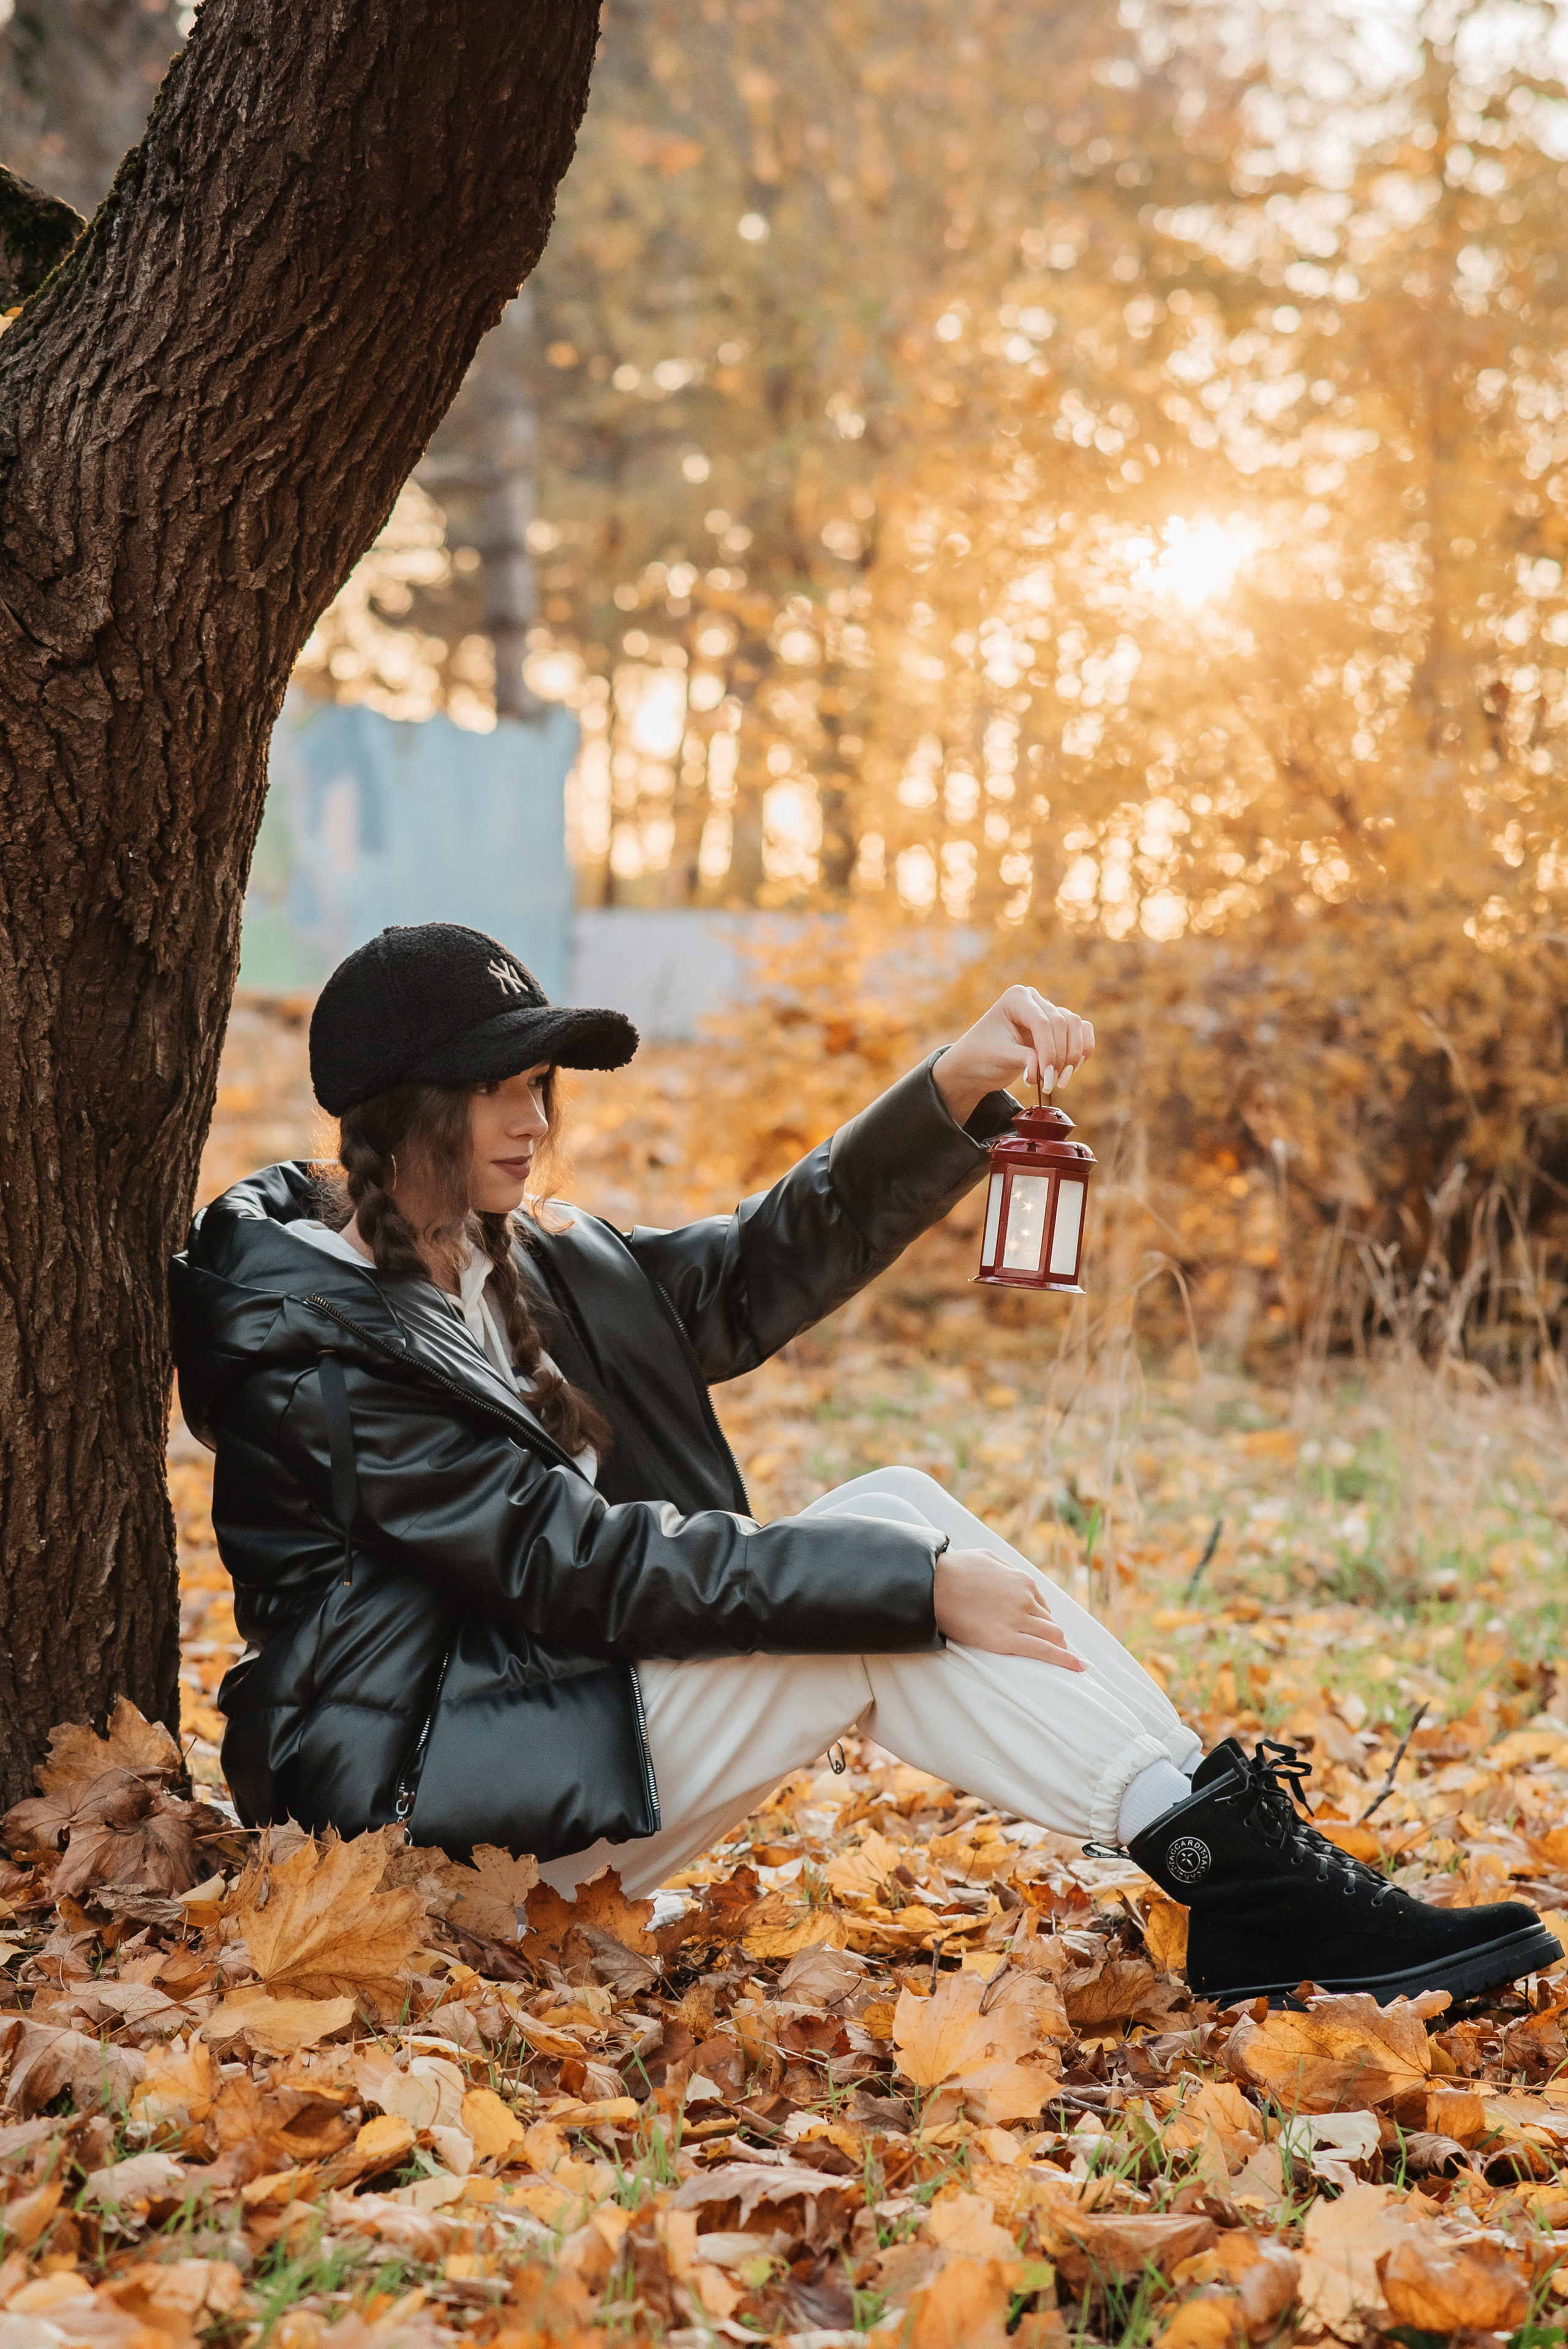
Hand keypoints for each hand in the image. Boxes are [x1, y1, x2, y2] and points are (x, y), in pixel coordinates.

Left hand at [932, 984, 1095, 1126]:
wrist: (975, 1066)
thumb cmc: (980, 1057)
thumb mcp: (999, 1057)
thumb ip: (1024, 1059)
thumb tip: (1046, 1070)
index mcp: (1016, 998)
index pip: (1043, 1022)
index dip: (1049, 1050)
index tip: (1046, 1077)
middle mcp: (1034, 1000)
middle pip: (1063, 1023)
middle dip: (1060, 1056)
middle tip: (1051, 1083)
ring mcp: (1048, 1012)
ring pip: (1076, 1027)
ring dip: (1073, 1056)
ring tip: (1059, 1081)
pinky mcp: (1057, 1029)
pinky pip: (1081, 1032)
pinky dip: (1081, 1051)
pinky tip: (1070, 1071)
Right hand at [933, 1547, 1085, 1668]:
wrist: (932, 1585)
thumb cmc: (954, 1570)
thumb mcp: (987, 1558)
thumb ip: (1006, 1569)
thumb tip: (1013, 1576)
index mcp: (1022, 1581)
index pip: (1042, 1605)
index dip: (1041, 1619)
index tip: (1039, 1630)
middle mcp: (1025, 1599)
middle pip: (1050, 1622)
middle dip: (1053, 1636)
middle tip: (1052, 1650)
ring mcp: (1017, 1619)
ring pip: (1052, 1636)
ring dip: (1059, 1648)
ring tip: (1063, 1662)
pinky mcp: (1006, 1639)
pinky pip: (1044, 1651)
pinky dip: (1065, 1660)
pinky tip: (1079, 1667)